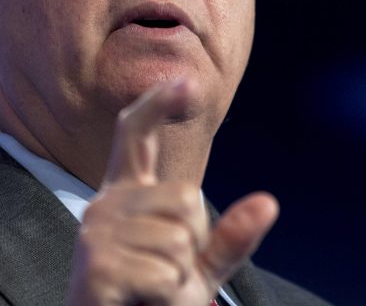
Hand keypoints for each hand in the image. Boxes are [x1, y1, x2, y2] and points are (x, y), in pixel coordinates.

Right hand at [65, 79, 278, 305]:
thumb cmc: (154, 299)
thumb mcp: (198, 266)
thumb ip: (230, 236)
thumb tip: (269, 203)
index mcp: (127, 194)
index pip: (135, 132)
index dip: (159, 103)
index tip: (189, 81)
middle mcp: (105, 203)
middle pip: (187, 197)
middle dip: (193, 241)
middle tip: (164, 272)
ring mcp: (95, 233)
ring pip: (180, 237)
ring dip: (179, 275)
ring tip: (150, 288)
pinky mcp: (95, 267)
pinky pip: (165, 273)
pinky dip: (167, 296)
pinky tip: (142, 300)